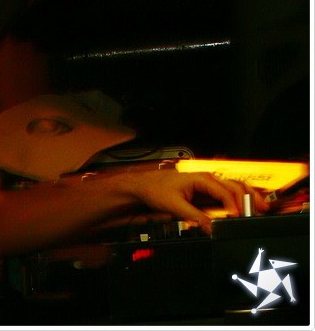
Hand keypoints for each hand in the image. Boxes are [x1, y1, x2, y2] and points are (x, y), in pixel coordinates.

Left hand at [122, 167, 269, 232]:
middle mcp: (206, 178)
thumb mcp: (174, 206)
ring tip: (259, 207)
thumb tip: (211, 228)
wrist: (144, 186)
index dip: (233, 204)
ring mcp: (206, 184)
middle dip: (248, 197)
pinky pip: (224, 194)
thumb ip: (194, 217)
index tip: (238, 217)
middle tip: (261, 210)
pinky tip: (244, 208)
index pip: (223, 191)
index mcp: (200, 178)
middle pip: (233, 186)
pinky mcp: (204, 191)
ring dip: (246, 197)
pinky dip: (236, 200)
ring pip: (232, 188)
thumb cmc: (156, 190)